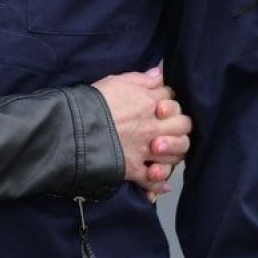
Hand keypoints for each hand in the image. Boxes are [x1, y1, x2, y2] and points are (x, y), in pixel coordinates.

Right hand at [89, 67, 191, 201]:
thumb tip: (159, 73)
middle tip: (169, 127)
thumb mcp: (116, 81)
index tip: (160, 104)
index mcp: (149, 102)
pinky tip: (158, 179)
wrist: (74, 127)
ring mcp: (145, 150)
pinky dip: (158, 183)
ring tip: (163, 151)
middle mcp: (153, 127)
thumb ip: (141, 78)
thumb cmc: (93, 102)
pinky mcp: (134, 169)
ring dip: (174, 153)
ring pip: (176, 154)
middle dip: (180, 125)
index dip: (168, 100)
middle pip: (183, 126)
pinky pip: (153, 181)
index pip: (172, 98)